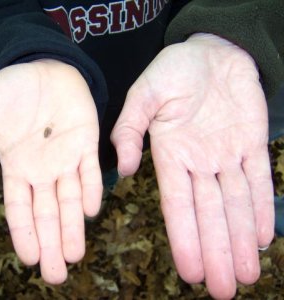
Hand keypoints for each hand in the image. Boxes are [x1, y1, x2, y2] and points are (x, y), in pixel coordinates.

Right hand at [0, 60, 102, 283]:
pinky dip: (92, 189)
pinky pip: (90, 171)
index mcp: (17, 167)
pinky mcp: (86, 143)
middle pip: (47, 214)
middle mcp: (42, 170)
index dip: (23, 232)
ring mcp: (66, 158)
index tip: (28, 259)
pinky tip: (90, 210)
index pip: (19, 208)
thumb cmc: (12, 88)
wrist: (44, 69)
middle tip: (56, 274)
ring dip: (74, 227)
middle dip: (51, 242)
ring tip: (74, 255)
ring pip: (71, 200)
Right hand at [111, 33, 274, 298]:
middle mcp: (199, 162)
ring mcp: (226, 154)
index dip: (185, 238)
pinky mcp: (251, 142)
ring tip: (245, 276)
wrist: (209, 49)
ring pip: (236, 205)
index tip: (190, 271)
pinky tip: (264, 237)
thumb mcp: (145, 94)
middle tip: (222, 290)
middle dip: (217, 252)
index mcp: (170, 155)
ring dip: (241, 240)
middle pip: (210, 215)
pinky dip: (264, 208)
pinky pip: (259, 180)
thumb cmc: (172, 69)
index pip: (177, 205)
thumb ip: (130, 129)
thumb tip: (125, 168)